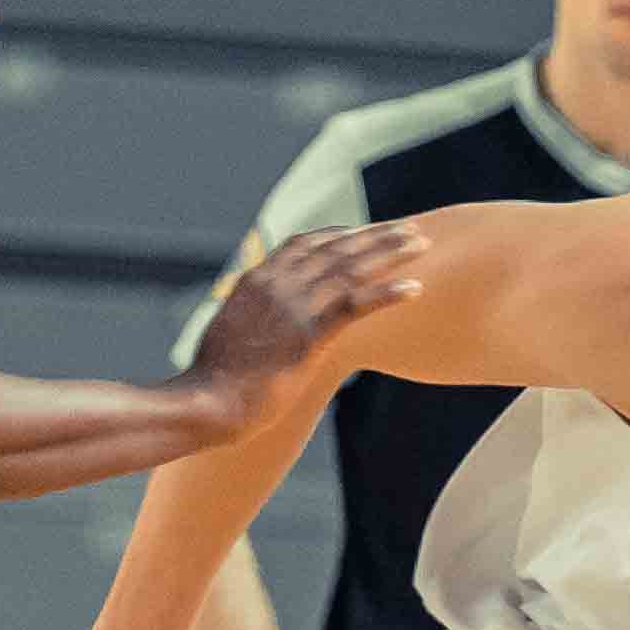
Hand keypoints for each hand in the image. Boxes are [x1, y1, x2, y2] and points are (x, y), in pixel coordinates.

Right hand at [182, 220, 431, 422]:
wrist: (207, 401)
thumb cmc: (217, 378)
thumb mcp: (229, 333)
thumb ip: (250, 315)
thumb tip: (259, 321)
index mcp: (256, 279)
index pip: (304, 243)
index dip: (340, 234)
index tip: (367, 231)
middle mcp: (276, 283)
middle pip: (334, 247)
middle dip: (375, 235)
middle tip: (408, 228)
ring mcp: (292, 306)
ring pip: (350, 267)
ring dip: (390, 252)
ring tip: (421, 243)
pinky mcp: (308, 334)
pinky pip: (355, 304)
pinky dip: (387, 293)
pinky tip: (415, 288)